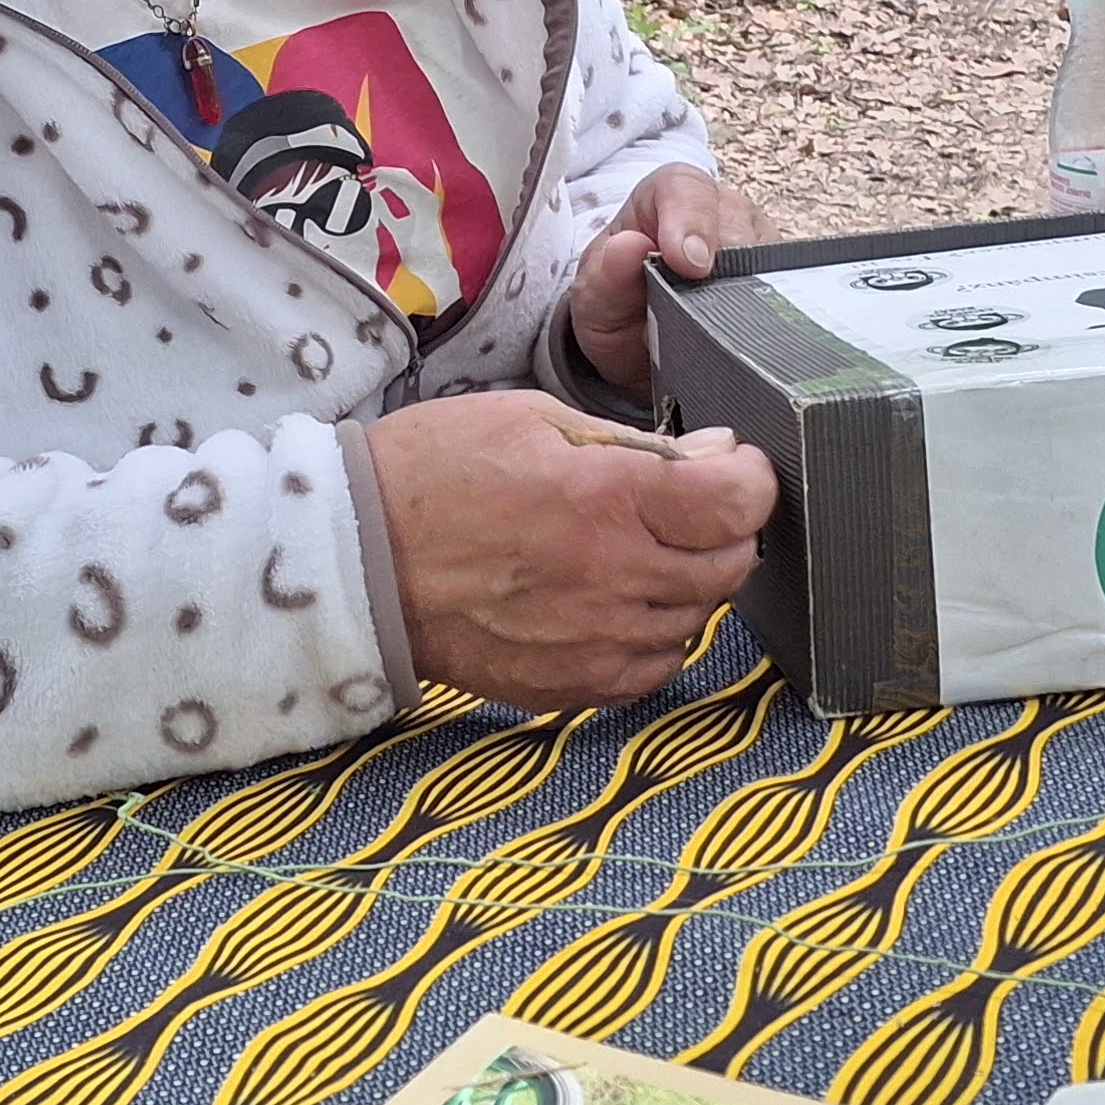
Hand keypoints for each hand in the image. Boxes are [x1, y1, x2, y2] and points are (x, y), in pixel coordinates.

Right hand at [366, 390, 775, 710]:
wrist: (355, 560)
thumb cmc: (435, 473)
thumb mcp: (533, 418)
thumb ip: (634, 443)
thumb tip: (715, 454)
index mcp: (607, 499)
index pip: (738, 502)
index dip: (749, 477)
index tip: (730, 465)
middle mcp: (614, 578)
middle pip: (732, 563)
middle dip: (724, 525)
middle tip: (685, 503)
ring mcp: (596, 641)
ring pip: (699, 615)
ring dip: (688, 579)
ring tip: (636, 548)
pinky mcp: (574, 686)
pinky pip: (656, 666)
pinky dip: (654, 633)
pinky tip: (616, 601)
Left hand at [566, 164, 770, 395]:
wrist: (638, 345)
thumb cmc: (619, 301)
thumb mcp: (594, 297)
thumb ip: (606, 275)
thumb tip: (629, 248)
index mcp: (671, 195)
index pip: (689, 190)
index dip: (690, 223)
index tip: (688, 264)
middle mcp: (725, 212)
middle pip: (739, 233)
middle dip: (717, 279)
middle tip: (692, 321)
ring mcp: (762, 248)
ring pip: (769, 270)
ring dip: (742, 309)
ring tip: (710, 339)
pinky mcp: (786, 285)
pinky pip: (790, 301)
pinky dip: (767, 327)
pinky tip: (743, 345)